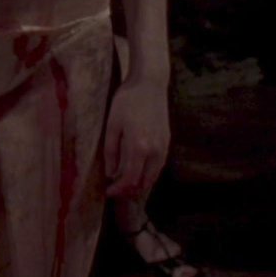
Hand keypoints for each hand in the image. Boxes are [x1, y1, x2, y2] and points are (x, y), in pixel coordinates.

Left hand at [103, 78, 169, 198]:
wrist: (150, 84)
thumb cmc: (127, 101)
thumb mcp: (112, 124)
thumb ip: (111, 151)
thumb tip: (111, 173)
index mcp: (139, 147)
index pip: (130, 179)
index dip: (119, 189)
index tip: (108, 192)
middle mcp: (155, 151)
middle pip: (144, 182)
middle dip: (129, 190)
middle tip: (115, 190)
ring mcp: (163, 147)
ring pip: (153, 176)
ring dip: (140, 184)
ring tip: (124, 183)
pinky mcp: (167, 142)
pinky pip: (158, 166)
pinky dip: (148, 174)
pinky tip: (137, 171)